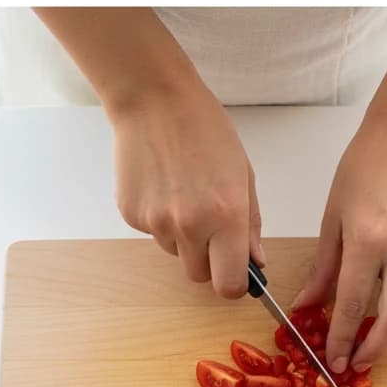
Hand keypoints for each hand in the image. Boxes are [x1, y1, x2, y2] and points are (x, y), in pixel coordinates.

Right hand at [110, 85, 263, 298]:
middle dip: (208, 260)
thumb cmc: (204, 130)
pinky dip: (159, 219)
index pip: (229, 285)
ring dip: (183, 236)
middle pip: (199, 275)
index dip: (235, 284)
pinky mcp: (131, 216)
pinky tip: (163, 185)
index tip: (237, 273)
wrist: (154, 101)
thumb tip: (255, 262)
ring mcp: (156, 223)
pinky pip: (152, 233)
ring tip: (184, 193)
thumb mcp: (243, 174)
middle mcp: (189, 226)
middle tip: (211, 226)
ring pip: (175, 252)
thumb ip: (251, 224)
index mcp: (226, 216)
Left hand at [294, 117, 386, 372]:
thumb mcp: (333, 214)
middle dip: (374, 350)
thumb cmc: (367, 165)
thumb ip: (324, 266)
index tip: (332, 358)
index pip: (351, 303)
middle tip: (356, 362)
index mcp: (368, 239)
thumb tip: (306, 304)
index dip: (340, 337)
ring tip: (379, 344)